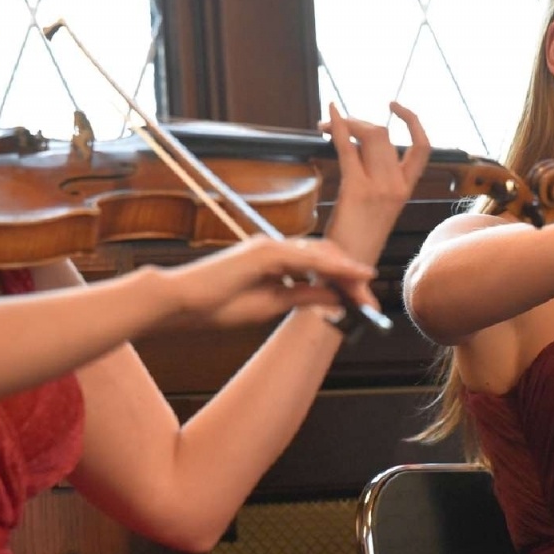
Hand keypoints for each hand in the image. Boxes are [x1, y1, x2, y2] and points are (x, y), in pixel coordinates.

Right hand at [161, 234, 377, 329]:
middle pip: (325, 256)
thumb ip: (302, 296)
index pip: (318, 266)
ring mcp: (268, 247)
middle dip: (352, 277)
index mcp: (275, 261)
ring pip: (319, 254)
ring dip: (346, 271)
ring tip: (368, 289)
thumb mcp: (270, 306)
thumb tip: (333, 298)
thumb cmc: (216, 306)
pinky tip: (348, 274)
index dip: (345, 281)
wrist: (181, 303)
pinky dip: (329, 266)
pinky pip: (304, 258)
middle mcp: (275, 249)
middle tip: (372, 302)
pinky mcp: (262, 253)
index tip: (364, 303)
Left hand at [318, 101, 430, 264]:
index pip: (422, 147)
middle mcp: (396, 186)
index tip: (394, 105)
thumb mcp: (376, 214)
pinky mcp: (355, 190)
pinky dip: (336, 126)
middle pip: (385, 134)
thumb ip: (376, 187)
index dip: (412, 120)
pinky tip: (327, 115)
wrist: (347, 276)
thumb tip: (359, 157)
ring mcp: (378, 187)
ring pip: (370, 134)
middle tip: (338, 121)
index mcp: (404, 191)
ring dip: (347, 122)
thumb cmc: (355, 249)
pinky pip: (347, 148)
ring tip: (326, 123)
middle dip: (361, 120)